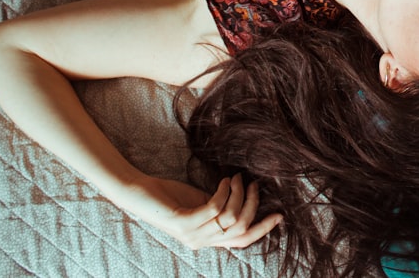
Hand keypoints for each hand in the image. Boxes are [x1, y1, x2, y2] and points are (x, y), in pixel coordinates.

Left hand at [124, 173, 282, 249]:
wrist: (139, 194)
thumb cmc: (170, 197)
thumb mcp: (201, 204)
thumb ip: (221, 207)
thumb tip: (247, 197)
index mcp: (208, 239)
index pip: (242, 241)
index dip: (263, 229)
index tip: (279, 214)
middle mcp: (201, 241)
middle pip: (241, 229)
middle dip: (252, 204)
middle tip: (253, 184)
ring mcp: (191, 234)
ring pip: (230, 218)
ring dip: (238, 194)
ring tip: (235, 178)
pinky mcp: (182, 222)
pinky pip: (214, 209)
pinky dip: (223, 192)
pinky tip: (223, 180)